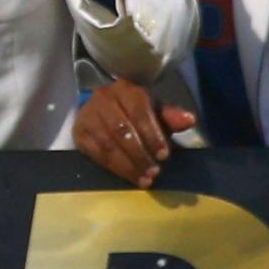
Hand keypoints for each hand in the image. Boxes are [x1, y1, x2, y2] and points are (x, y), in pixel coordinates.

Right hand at [73, 78, 195, 184]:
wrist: (104, 110)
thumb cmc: (135, 111)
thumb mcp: (155, 111)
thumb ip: (171, 116)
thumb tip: (189, 120)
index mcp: (127, 89)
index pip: (140, 112)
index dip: (152, 135)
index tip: (163, 155)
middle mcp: (104, 98)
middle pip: (122, 130)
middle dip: (140, 154)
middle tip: (154, 172)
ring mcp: (88, 115)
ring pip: (108, 144)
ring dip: (128, 165)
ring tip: (143, 179)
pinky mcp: (79, 132)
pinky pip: (96, 154)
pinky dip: (114, 168)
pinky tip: (128, 177)